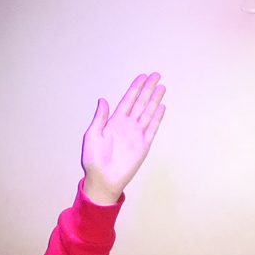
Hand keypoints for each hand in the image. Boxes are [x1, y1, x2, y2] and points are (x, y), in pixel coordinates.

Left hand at [79, 72, 166, 205]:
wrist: (103, 179)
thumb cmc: (94, 159)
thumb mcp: (92, 135)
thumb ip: (100, 118)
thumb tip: (103, 100)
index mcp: (114, 122)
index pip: (128, 101)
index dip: (135, 88)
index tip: (142, 77)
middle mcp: (127, 125)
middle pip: (141, 103)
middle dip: (148, 89)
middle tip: (156, 75)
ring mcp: (136, 135)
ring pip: (148, 112)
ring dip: (155, 100)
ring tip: (162, 87)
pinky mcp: (143, 145)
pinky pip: (152, 128)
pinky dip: (157, 118)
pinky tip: (162, 107)